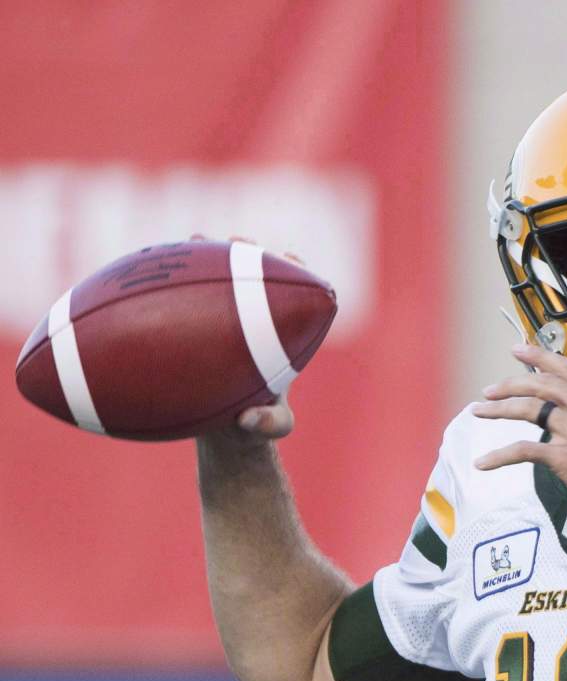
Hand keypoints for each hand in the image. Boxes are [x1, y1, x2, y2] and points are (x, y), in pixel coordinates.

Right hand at [188, 232, 299, 448]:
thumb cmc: (253, 423)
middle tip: (237, 243)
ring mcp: (220, 320)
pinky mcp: (191, 325)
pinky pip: (178, 300)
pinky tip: (146, 273)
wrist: (222, 430)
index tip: (288, 257)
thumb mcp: (270, 427)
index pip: (295, 292)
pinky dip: (167, 286)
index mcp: (281, 332)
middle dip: (248, 252)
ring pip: (215, 277)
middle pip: (255, 274)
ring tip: (195, 238)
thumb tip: (249, 418)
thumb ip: (270, 425)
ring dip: (206, 254)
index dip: (295, 270)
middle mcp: (253, 319)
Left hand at [472, 344, 566, 543]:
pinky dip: (500, 456)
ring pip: (528, 410)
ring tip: (479, 411)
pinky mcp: (566, 458)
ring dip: (499, 410)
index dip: (539, 357)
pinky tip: (484, 462)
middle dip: (510, 383)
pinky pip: (524, 451)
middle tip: (490, 388)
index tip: (519, 350)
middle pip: (541, 384)